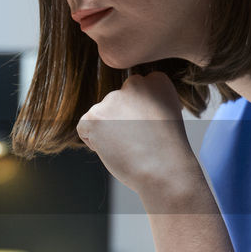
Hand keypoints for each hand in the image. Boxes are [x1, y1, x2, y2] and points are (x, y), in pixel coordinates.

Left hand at [76, 71, 200, 201]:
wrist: (165, 172)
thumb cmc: (166, 151)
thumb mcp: (164, 114)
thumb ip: (145, 100)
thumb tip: (121, 103)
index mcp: (156, 80)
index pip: (134, 93)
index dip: (140, 117)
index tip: (154, 129)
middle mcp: (135, 83)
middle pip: (115, 103)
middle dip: (121, 122)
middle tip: (141, 140)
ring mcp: (113, 98)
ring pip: (100, 115)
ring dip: (108, 132)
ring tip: (130, 146)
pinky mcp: (95, 116)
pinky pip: (84, 128)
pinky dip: (94, 142)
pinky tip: (116, 149)